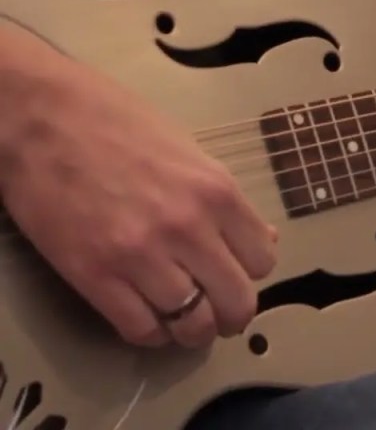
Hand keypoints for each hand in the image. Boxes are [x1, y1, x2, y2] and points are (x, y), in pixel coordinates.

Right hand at [0, 22, 276, 348]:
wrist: (41, 114)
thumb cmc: (116, 122)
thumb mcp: (189, 151)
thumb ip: (224, 200)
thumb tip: (260, 237)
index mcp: (216, 193)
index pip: (262, 261)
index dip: (250, 272)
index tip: (236, 273)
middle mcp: (187, 228)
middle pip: (236, 301)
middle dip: (233, 314)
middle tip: (220, 314)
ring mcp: (140, 255)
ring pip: (192, 324)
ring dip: (192, 330)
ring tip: (184, 319)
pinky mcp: (93, 275)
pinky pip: (140, 329)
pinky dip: (152, 334)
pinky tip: (150, 319)